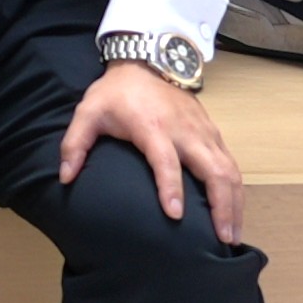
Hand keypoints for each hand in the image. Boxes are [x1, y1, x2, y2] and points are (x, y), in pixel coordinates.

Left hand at [63, 61, 245, 232]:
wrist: (146, 63)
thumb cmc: (116, 93)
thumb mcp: (88, 112)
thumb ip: (74, 144)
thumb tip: (66, 178)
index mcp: (153, 128)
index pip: (166, 162)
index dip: (171, 188)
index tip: (176, 216)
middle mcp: (185, 132)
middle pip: (213, 171)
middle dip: (221, 206)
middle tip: (222, 239)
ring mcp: (204, 132)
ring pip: (229, 170)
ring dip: (235, 203)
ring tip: (233, 235)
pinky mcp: (214, 133)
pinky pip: (232, 164)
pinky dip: (236, 190)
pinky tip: (235, 211)